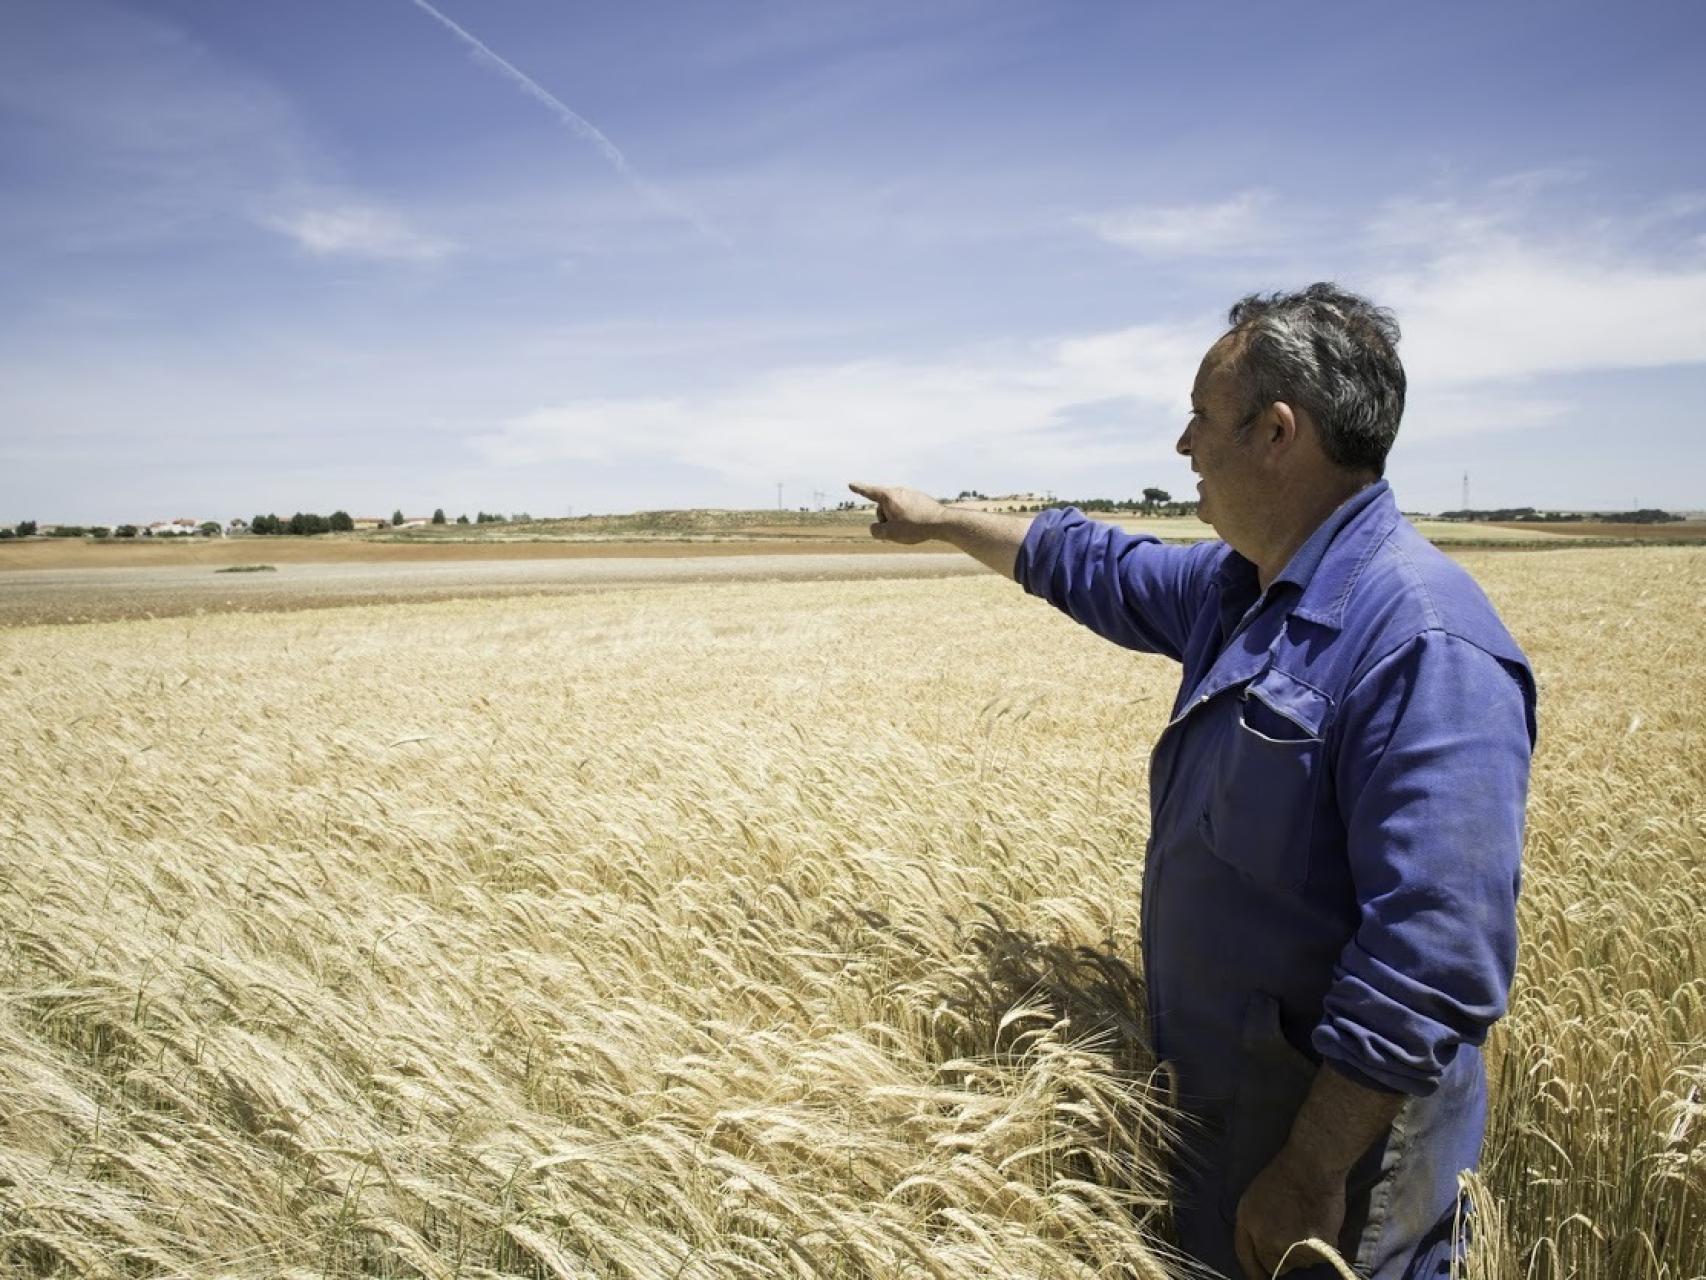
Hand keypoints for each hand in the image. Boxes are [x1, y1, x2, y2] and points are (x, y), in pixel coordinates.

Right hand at [847, 482, 945, 543]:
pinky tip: (918, 526)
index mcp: (889, 496)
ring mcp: (911, 494)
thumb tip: (875, 528)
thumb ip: (876, 531)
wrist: (943, 523)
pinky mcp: (920, 499)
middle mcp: (899, 491)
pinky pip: (907, 510)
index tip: (851, 484)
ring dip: (897, 521)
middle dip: (885, 519)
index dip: (859, 489)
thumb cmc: (915, 527)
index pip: (869, 492)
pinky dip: (908, 519)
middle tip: (898, 530)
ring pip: (896, 510)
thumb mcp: (890, 533)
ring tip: (911, 529)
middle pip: (883, 507)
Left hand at [1233, 1144, 1346, 1278]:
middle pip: (1273, 1266)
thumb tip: (1261, 1252)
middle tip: (1292, 1239)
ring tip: (1306, 1225)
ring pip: (1299, 1263)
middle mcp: (1267, 1240)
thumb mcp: (1253, 1198)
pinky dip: (1321, 1247)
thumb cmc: (1283, 1176)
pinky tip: (1319, 1226)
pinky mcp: (1318, 1248)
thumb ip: (1253, 1227)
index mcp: (1247, 1224)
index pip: (1246, 1259)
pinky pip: (1319, 1258)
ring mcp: (1293, 1246)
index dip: (1254, 1271)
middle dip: (1281, 1258)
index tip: (1262, 1277)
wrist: (1312, 1165)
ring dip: (1302, 1252)